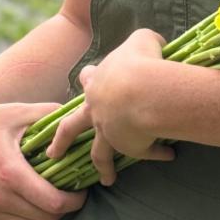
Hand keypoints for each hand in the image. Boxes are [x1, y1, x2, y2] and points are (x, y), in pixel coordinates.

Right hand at [0, 94, 85, 219]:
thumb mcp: (16, 112)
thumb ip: (49, 114)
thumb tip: (76, 119)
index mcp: (10, 172)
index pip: (54, 203)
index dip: (75, 201)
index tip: (81, 191)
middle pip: (45, 218)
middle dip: (63, 208)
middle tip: (69, 194)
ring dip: (44, 217)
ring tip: (49, 198)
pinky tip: (27, 207)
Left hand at [47, 29, 176, 187]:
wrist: (143, 91)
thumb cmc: (140, 61)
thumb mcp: (143, 40)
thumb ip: (146, 43)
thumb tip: (157, 46)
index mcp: (96, 83)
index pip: (88, 79)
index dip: (89, 78)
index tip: (87, 79)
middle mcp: (97, 110)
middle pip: (72, 127)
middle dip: (61, 140)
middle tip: (52, 154)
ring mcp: (109, 132)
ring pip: (99, 154)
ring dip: (103, 167)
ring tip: (106, 180)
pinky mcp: (129, 146)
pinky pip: (144, 152)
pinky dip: (156, 153)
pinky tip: (167, 155)